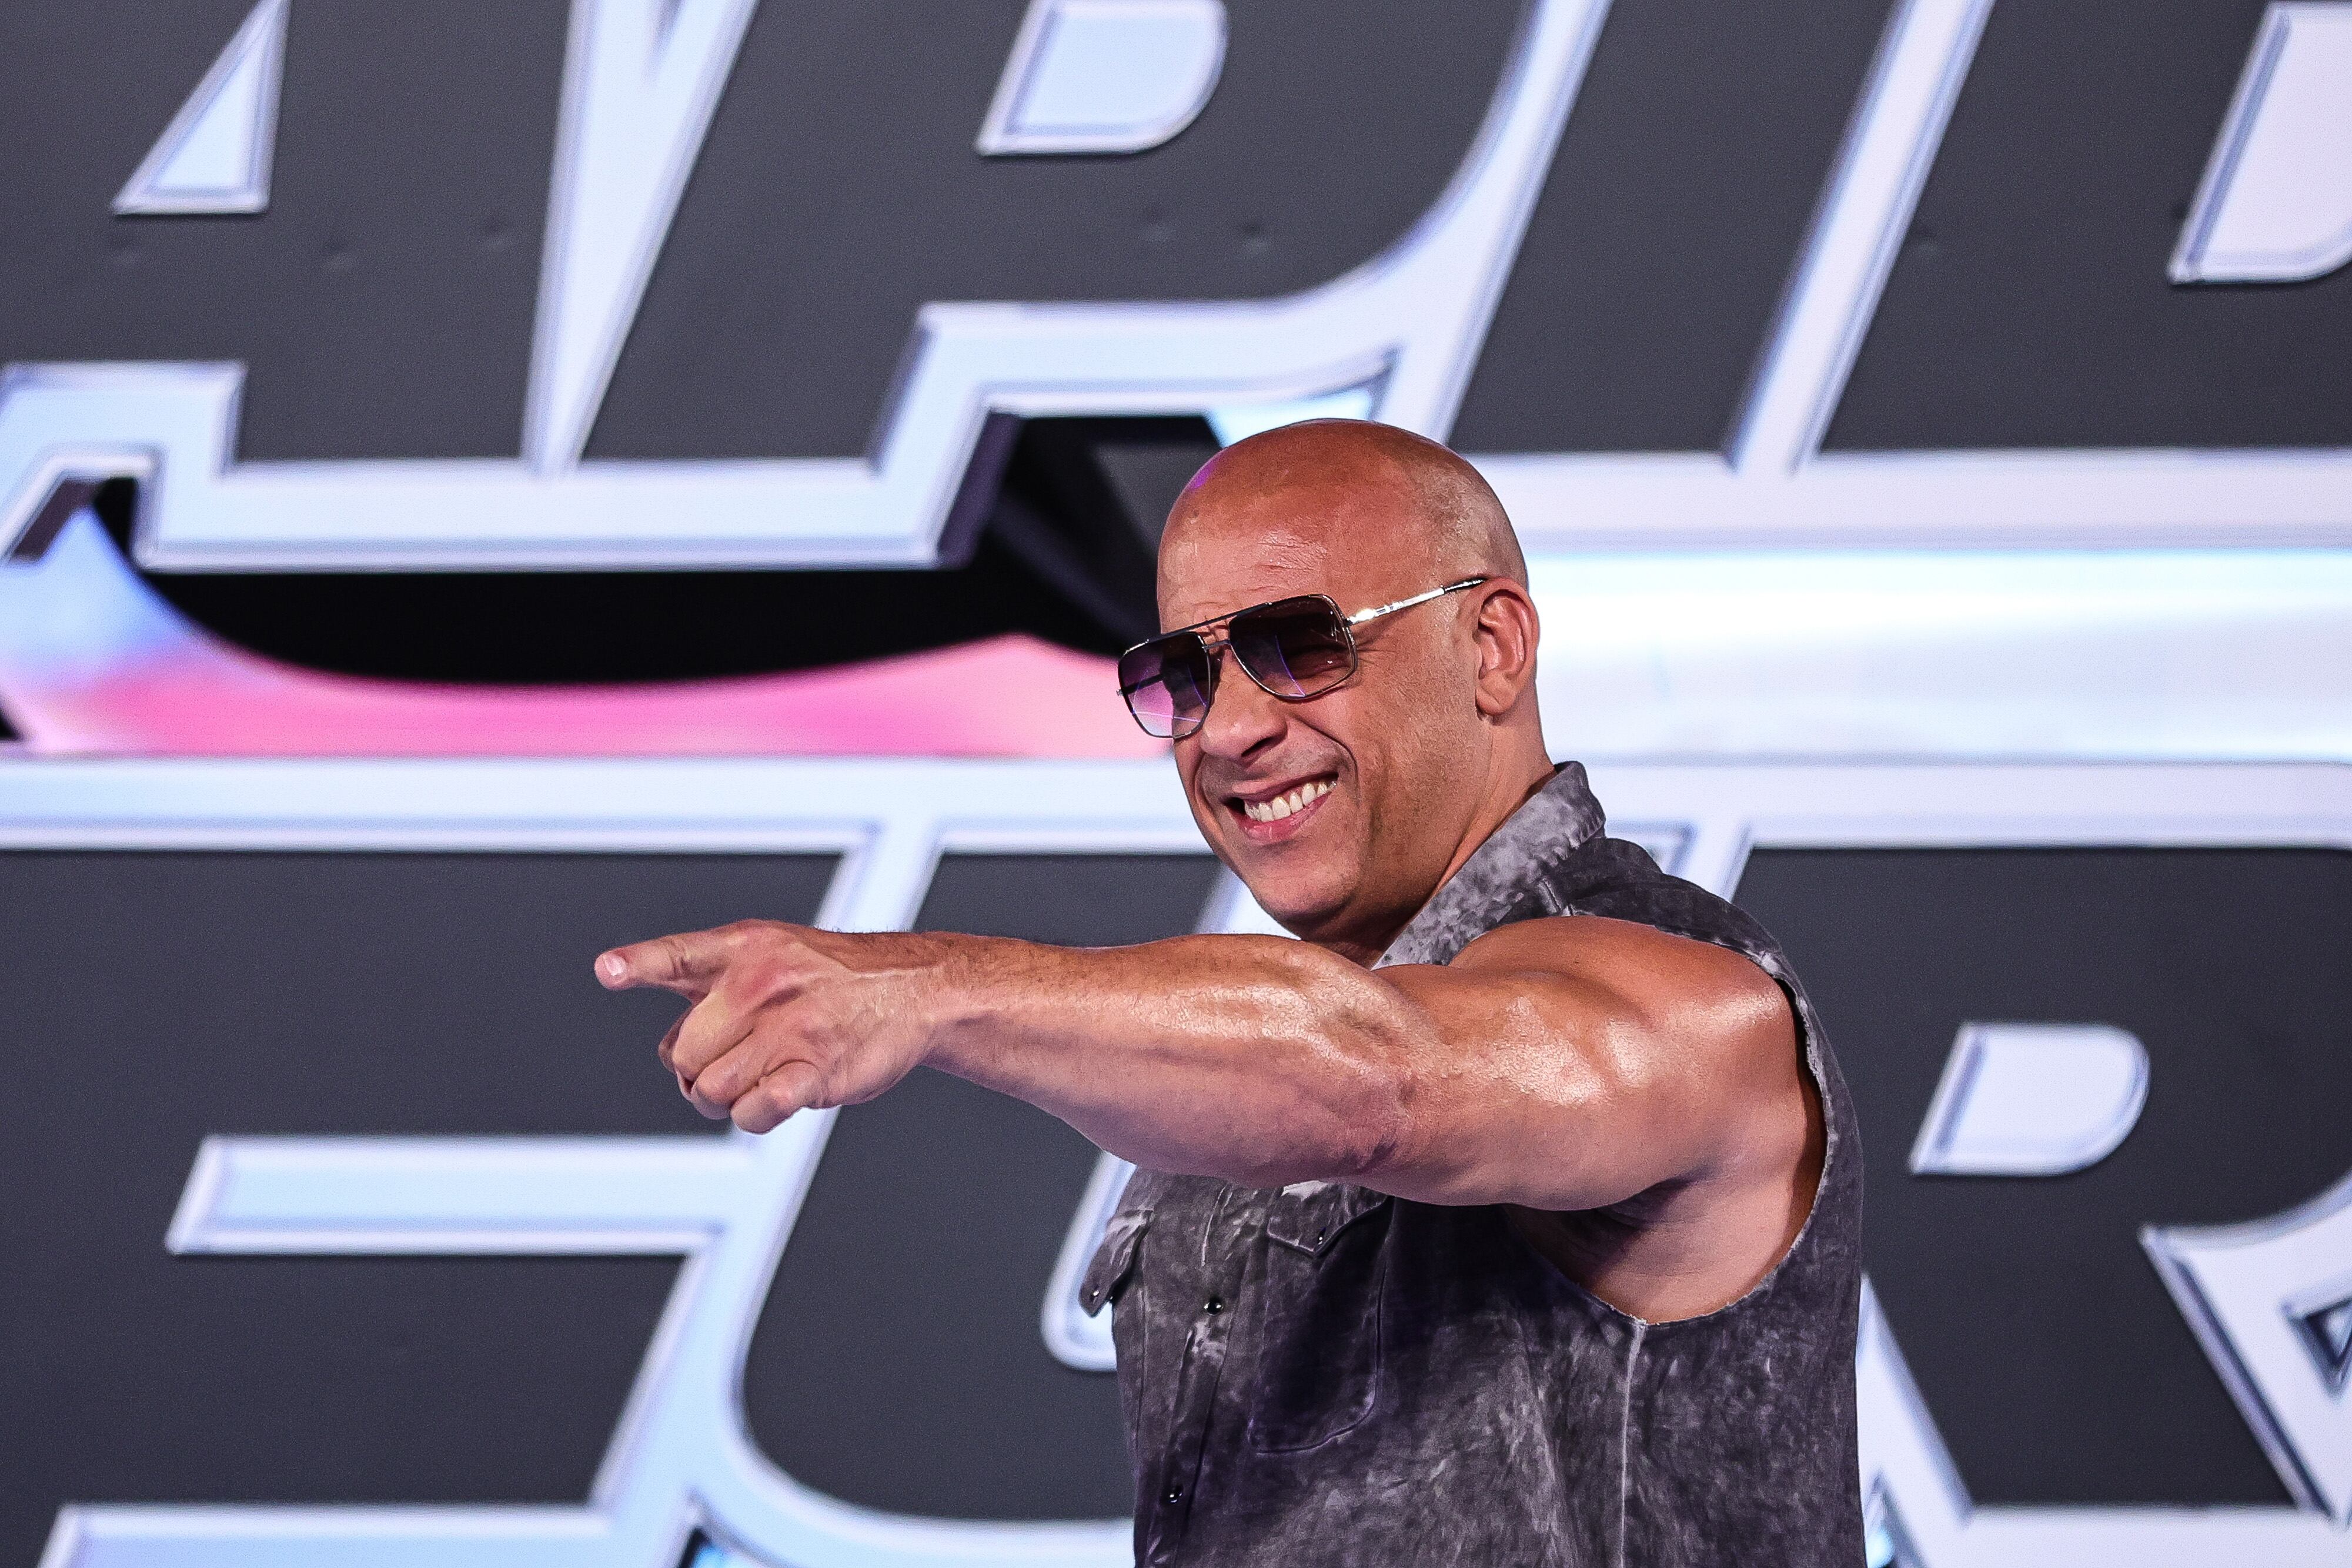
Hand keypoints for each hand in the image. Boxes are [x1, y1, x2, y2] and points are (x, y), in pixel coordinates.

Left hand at [595, 920, 940, 1132]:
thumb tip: (672, 1055)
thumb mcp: (771, 953)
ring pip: (711, 1091)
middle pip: (683, 1054)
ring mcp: (788, 1027)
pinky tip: (778, 1095)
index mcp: (743, 948)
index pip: (678, 955)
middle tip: (732, 1063)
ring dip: (727, 1098)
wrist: (911, 990)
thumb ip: (712, 988)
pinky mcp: (814, 1069)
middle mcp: (760, 983)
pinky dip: (755, 1115)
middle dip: (696, 1072)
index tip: (606, 971)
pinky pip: (753, 1113)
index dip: (638, 964)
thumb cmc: (830, 980)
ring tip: (761, 1076)